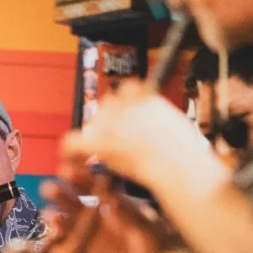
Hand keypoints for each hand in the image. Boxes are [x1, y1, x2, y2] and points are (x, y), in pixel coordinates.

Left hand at [61, 80, 203, 187]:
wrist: (176, 163)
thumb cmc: (183, 150)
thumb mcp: (177, 121)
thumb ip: (159, 117)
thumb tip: (157, 122)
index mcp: (145, 95)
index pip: (126, 89)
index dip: (125, 105)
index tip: (126, 118)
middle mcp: (125, 104)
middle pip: (107, 104)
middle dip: (110, 121)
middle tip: (118, 140)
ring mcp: (111, 123)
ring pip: (93, 123)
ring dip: (97, 136)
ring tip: (104, 153)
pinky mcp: (99, 144)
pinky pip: (73, 143)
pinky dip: (70, 152)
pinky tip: (71, 160)